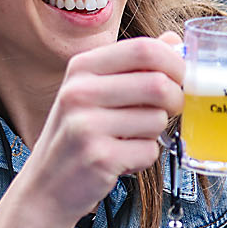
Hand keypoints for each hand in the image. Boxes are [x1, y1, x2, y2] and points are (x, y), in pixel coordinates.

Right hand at [15, 36, 184, 223]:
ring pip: (157, 119)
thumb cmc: (76, 137)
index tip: (180, 77)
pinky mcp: (98, 157)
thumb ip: (134, 66)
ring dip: (155, 133)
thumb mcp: (96, 92)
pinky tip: (122, 159)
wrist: (45, 187)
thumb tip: (174, 40)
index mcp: (81, 68)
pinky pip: (148, 151)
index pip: (144, 49)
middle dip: (176, 99)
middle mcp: (80, 92)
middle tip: (170, 110)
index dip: (175, 62)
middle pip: (158, 84)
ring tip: (130, 139)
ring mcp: (86, 125)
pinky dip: (144, 158)